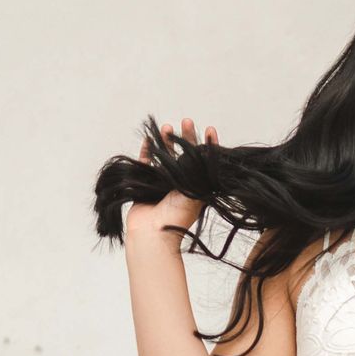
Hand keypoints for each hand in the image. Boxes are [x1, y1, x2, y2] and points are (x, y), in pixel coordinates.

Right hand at [126, 113, 217, 240]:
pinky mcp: (144, 186)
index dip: (208, 145)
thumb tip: (208, 150)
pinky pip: (145, 164)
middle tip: (188, 121)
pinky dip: (146, 151)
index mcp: (196, 188)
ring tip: (167, 126)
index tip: (210, 130)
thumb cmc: (178, 216)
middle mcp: (180, 185)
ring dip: (166, 141)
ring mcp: (161, 185)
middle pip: (184, 155)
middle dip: (186, 137)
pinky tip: (148, 139)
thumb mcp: (197, 191)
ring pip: (164, 157)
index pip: (204, 162)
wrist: (154, 234)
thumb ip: (201, 172)